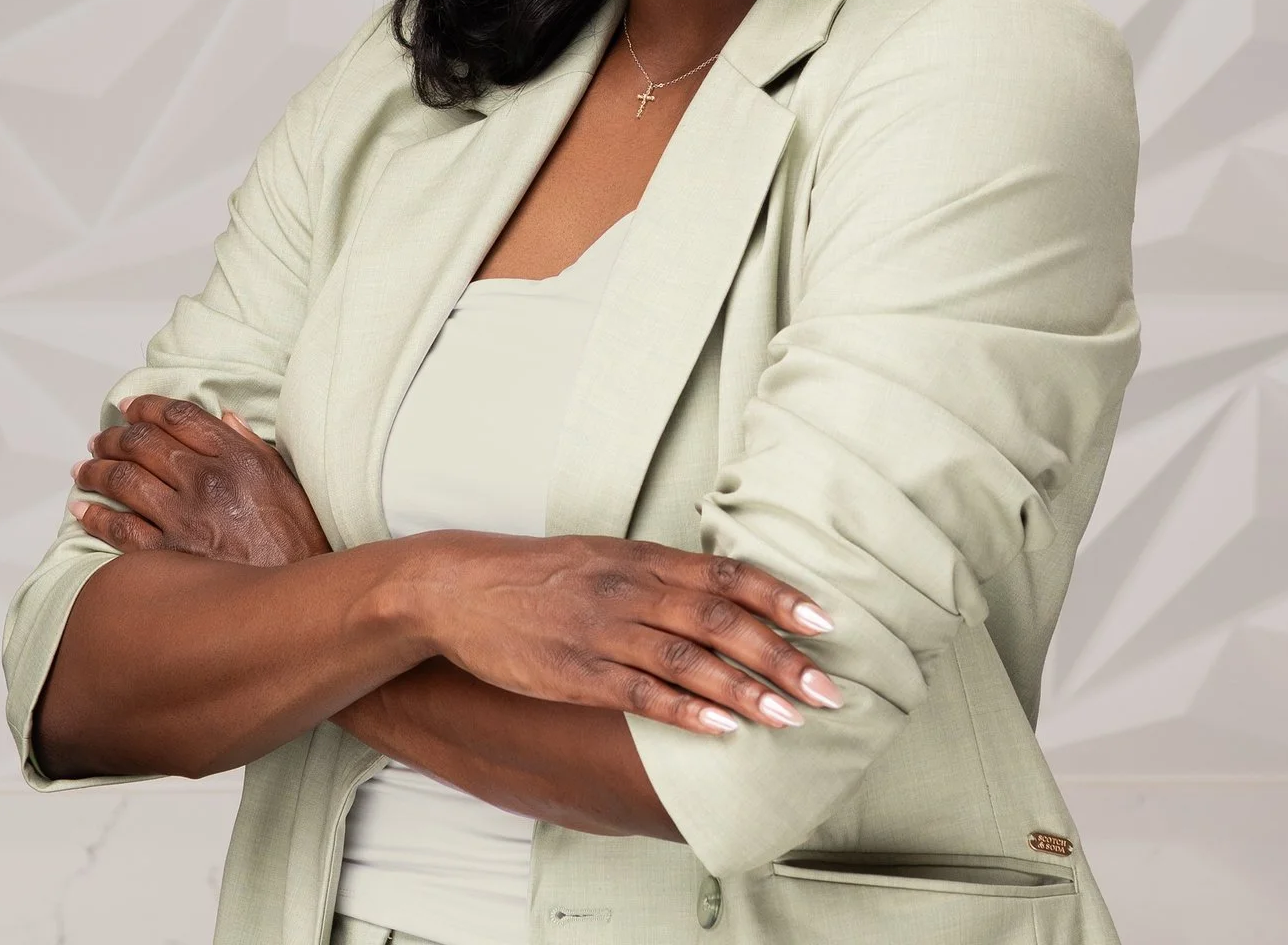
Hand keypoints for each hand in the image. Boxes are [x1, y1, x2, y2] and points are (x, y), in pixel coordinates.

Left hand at [72, 394, 332, 567]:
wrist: (295, 600)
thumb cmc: (298, 542)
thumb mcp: (287, 481)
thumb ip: (254, 445)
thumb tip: (225, 418)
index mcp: (237, 457)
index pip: (180, 415)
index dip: (147, 405)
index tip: (129, 404)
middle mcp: (207, 480)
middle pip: (144, 442)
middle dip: (115, 436)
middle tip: (101, 438)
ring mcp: (185, 517)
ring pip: (124, 479)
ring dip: (96, 469)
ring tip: (84, 467)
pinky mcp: (168, 554)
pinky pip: (119, 528)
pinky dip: (94, 515)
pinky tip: (80, 509)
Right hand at [391, 532, 844, 738]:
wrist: (459, 588)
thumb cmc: (537, 575)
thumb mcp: (602, 557)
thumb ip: (659, 574)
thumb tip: (722, 590)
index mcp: (641, 559)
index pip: (726, 575)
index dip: (779, 597)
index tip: (826, 621)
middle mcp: (631, 591)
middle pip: (720, 620)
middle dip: (781, 655)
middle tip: (828, 687)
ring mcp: (604, 633)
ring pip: (690, 660)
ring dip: (746, 690)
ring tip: (790, 716)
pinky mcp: (577, 675)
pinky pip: (641, 694)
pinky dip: (687, 711)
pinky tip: (723, 729)